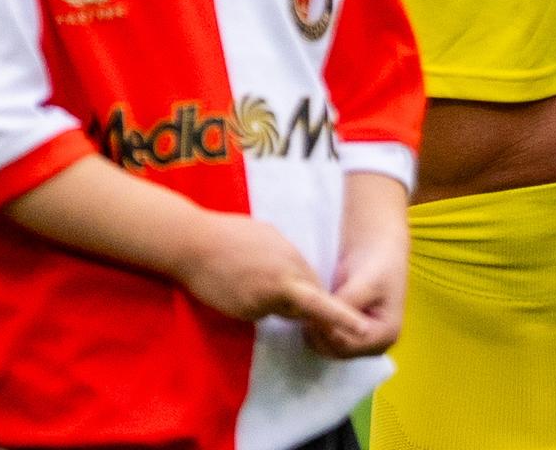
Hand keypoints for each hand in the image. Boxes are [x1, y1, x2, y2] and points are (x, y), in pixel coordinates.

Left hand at [172, 211, 376, 351]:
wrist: (192, 240)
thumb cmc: (215, 283)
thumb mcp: (245, 309)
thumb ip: (276, 308)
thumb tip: (291, 307)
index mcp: (286, 285)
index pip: (322, 306)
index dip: (343, 318)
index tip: (363, 327)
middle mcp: (291, 260)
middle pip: (313, 284)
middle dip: (313, 301)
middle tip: (303, 318)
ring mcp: (280, 240)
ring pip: (300, 267)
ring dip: (297, 282)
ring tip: (275, 293)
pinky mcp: (268, 228)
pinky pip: (285, 252)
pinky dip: (282, 265)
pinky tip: (260, 269)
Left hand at [314, 174, 407, 358]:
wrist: (377, 249)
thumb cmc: (376, 262)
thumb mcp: (364, 283)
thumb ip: (346, 305)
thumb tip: (324, 321)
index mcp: (386, 334)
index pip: (348, 345)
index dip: (326, 331)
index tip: (310, 312)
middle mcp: (375, 345)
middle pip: (338, 351)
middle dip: (319, 333)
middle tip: (302, 310)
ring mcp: (361, 342)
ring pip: (329, 348)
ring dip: (315, 332)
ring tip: (304, 308)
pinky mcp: (348, 335)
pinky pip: (327, 340)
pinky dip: (316, 329)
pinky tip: (308, 312)